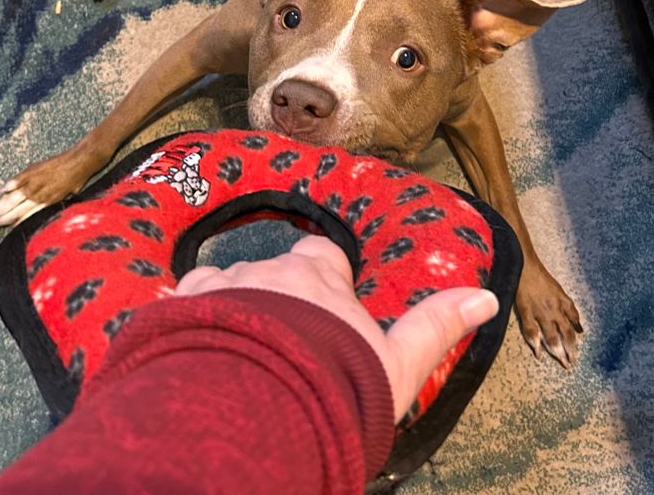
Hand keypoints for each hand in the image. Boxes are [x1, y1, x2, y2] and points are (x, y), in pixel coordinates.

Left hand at [176, 235, 498, 420]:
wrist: (262, 410)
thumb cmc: (336, 388)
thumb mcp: (398, 365)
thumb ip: (437, 326)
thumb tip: (486, 297)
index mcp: (319, 280)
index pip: (322, 257)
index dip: (324, 277)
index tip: (325, 303)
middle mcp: (268, 271)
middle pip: (272, 270)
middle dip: (274, 297)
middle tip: (280, 344)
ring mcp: (221, 287)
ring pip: (224, 286)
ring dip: (229, 310)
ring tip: (233, 358)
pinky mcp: (180, 310)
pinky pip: (180, 303)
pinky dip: (186, 320)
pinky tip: (187, 350)